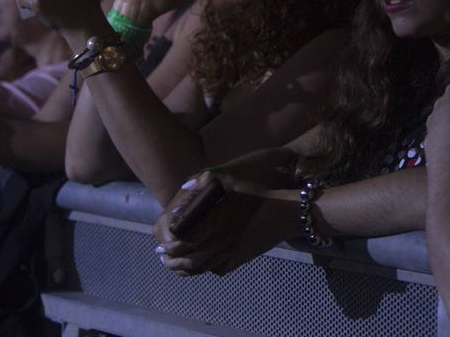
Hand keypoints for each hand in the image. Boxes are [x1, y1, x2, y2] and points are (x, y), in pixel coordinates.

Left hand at [153, 168, 300, 276]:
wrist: (288, 213)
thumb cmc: (261, 194)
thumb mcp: (233, 179)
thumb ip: (207, 181)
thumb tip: (184, 187)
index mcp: (216, 223)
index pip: (183, 242)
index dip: (169, 246)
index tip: (161, 246)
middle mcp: (222, 242)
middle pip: (188, 261)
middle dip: (172, 262)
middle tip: (164, 258)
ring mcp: (232, 253)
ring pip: (202, 269)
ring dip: (185, 270)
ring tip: (176, 265)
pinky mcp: (242, 259)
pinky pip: (220, 270)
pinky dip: (207, 269)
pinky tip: (203, 263)